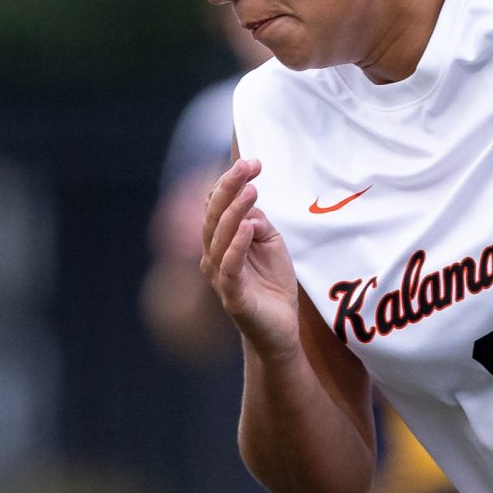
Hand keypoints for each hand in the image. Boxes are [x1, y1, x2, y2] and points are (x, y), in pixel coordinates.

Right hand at [201, 156, 301, 352]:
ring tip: (252, 190)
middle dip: (228, 187)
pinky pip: (230, 267)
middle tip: (247, 166)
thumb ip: (258, 221)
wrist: (279, 330)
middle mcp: (213, 256)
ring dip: (234, 211)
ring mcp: (220, 277)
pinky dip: (237, 246)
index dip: (231, 182)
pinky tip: (248, 227)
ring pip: (219, 238)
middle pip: (214, 216)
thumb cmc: (272, 286)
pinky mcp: (232, 297)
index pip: (217, 206)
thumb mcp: (270, 244)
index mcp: (220, 241)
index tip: (252, 162)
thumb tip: (249, 202)